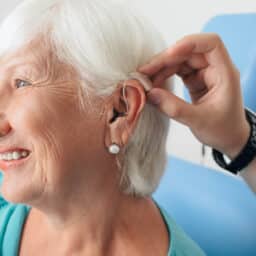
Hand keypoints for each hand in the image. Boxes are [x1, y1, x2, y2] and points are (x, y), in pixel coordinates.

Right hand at [138, 33, 249, 158]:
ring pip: (180, 61)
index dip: (189, 44)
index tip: (169, 55)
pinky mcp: (194, 81)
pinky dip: (163, 76)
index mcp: (224, 73)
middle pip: (188, 52)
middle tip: (145, 72)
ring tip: (145, 80)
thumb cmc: (223, 129)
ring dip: (161, 68)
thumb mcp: (199, 120)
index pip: (211, 44)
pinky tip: (154, 84)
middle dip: (165, 60)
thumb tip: (151, 94)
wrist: (228, 138)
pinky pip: (176, 72)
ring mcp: (203, 74)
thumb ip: (174, 107)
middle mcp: (214, 69)